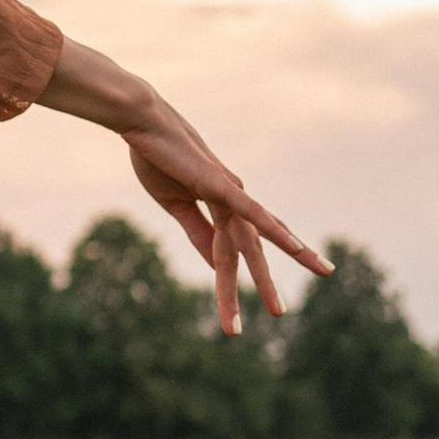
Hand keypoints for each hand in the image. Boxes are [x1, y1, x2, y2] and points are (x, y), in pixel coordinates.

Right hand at [124, 102, 329, 334]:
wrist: (143, 124)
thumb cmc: (156, 157)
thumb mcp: (176, 205)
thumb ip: (198, 232)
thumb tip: (214, 264)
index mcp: (220, 205)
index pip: (233, 248)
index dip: (238, 277)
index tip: (240, 308)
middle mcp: (233, 201)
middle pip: (251, 250)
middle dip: (265, 284)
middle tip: (279, 313)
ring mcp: (230, 193)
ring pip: (249, 245)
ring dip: (262, 279)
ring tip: (277, 311)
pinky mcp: (222, 185)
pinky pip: (252, 213)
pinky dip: (275, 232)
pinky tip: (295, 248)